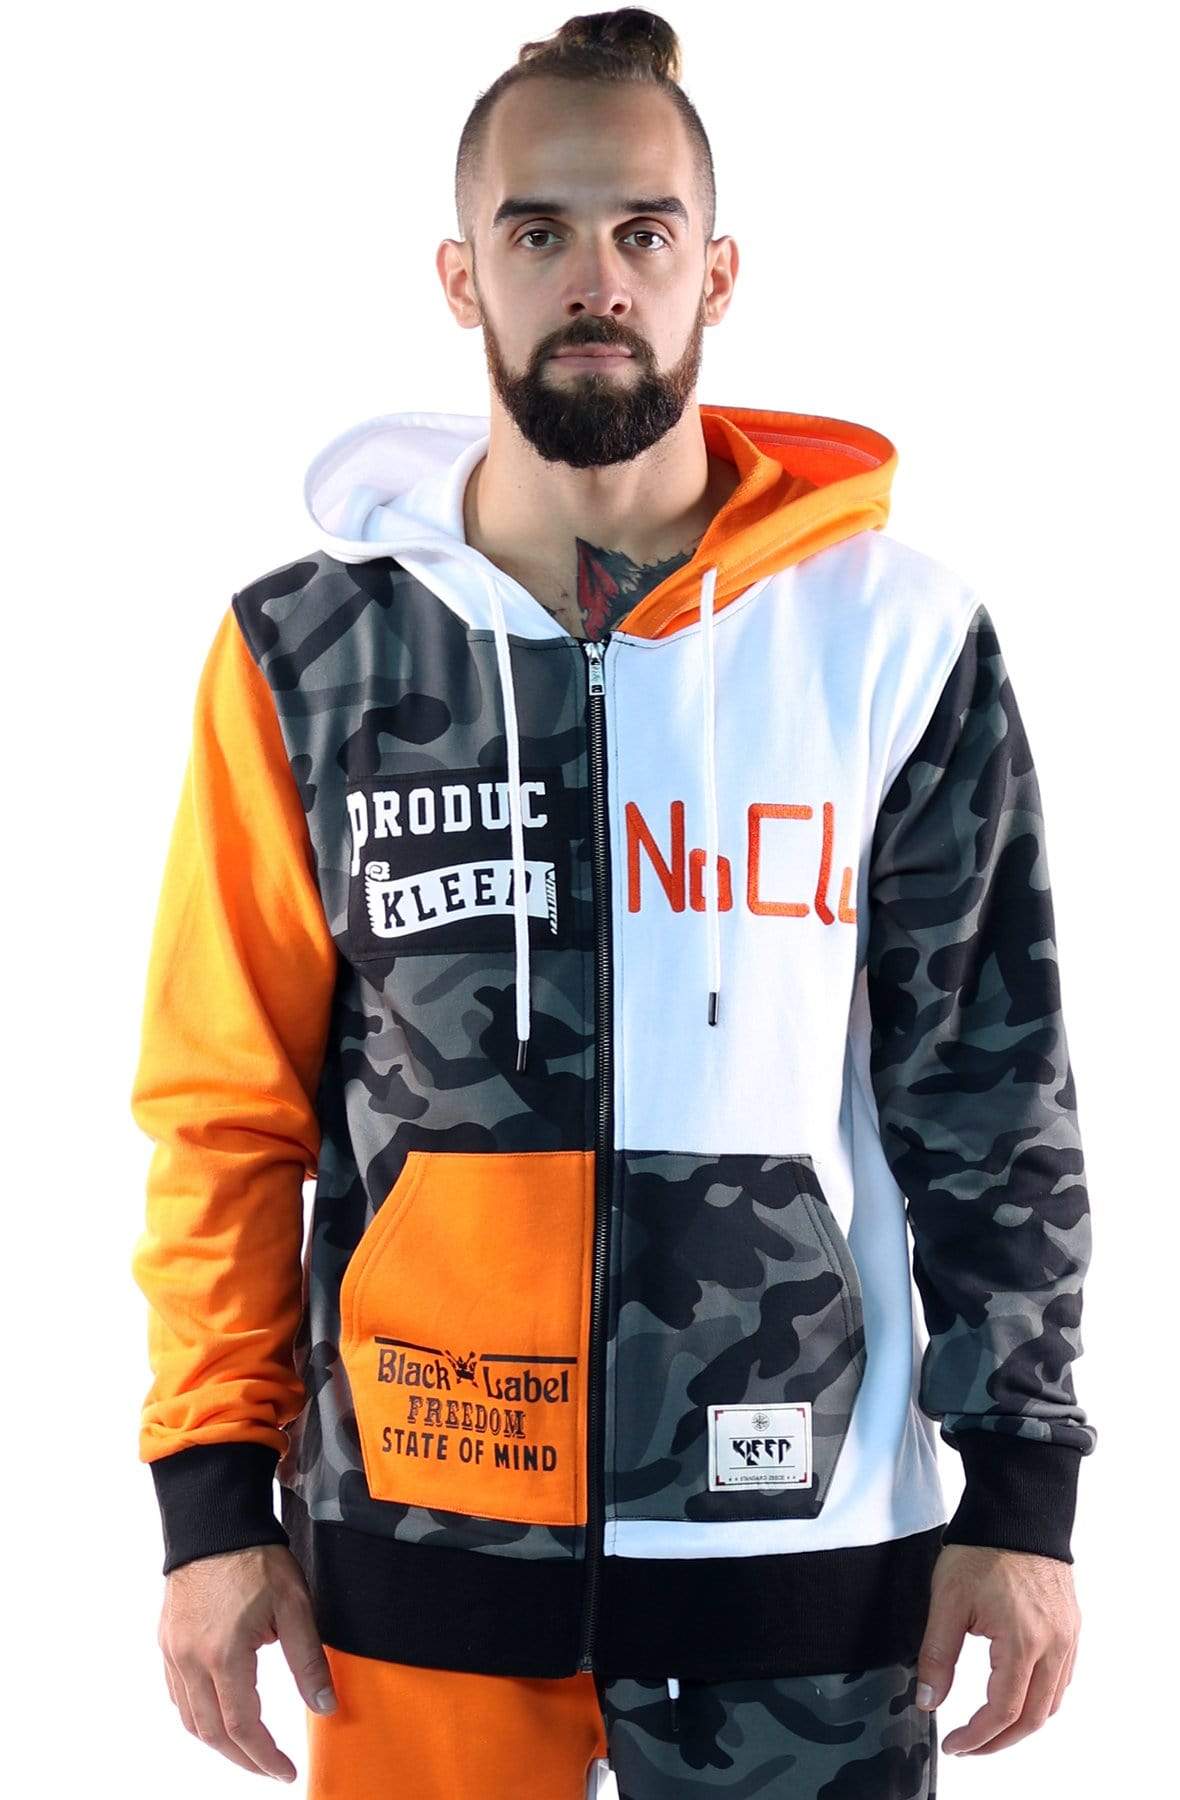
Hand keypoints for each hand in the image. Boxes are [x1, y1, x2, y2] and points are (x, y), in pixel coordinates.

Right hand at [157, 1542, 337, 1780]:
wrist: (215, 1522)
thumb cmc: (257, 1559)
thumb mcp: (295, 1606)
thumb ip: (308, 1660)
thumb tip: (325, 1706)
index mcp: (224, 1654)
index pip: (242, 1726)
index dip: (265, 1757)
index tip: (285, 1771)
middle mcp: (191, 1660)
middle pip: (211, 1732)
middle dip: (242, 1759)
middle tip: (269, 1768)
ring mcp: (174, 1652)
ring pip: (190, 1718)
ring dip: (218, 1741)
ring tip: (248, 1749)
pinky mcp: (167, 1641)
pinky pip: (177, 1694)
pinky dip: (198, 1715)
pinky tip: (219, 1714)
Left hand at [915, 1543, 1080, 1755]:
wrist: (1017, 1510)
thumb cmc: (982, 1548)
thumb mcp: (947, 1600)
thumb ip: (937, 1655)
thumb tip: (929, 1700)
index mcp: (1023, 1642)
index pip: (1003, 1711)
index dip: (977, 1736)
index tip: (954, 1744)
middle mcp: (1054, 1645)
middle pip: (1034, 1717)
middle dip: (1000, 1740)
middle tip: (970, 1746)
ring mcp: (1067, 1636)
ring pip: (1052, 1701)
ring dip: (1022, 1722)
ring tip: (990, 1727)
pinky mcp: (1070, 1625)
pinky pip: (1063, 1678)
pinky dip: (1040, 1697)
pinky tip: (1017, 1694)